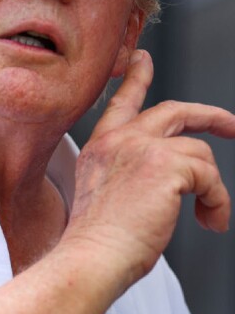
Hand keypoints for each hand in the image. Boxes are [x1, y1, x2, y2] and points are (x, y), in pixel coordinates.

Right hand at [62, 49, 234, 287]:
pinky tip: (209, 220)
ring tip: (208, 215)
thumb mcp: (103, 192)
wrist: (93, 255)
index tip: (142, 58)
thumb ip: (129, 172)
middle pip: (174, 111)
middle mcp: (119, 139)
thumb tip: (170, 180)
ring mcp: (141, 148)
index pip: (122, 101)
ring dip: (212, 188)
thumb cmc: (98, 238)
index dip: (136, 77)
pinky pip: (210, 176)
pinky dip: (217, 201)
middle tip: (231, 125)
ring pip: (199, 152)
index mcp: (101, 146)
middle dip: (210, 116)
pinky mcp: (166, 165)